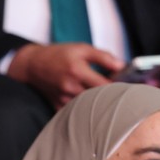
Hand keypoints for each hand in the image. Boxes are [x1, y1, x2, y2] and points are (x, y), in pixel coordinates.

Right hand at [7, 43, 122, 108]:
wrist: (33, 65)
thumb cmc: (58, 55)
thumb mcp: (82, 48)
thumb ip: (104, 57)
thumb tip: (122, 66)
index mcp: (77, 70)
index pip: (105, 85)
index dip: (118, 87)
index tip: (126, 86)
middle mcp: (70, 86)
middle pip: (98, 98)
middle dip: (109, 97)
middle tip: (118, 94)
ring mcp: (63, 98)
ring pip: (87, 107)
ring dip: (97, 103)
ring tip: (104, 98)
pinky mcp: (57, 106)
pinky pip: (75, 111)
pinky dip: (84, 108)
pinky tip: (88, 103)